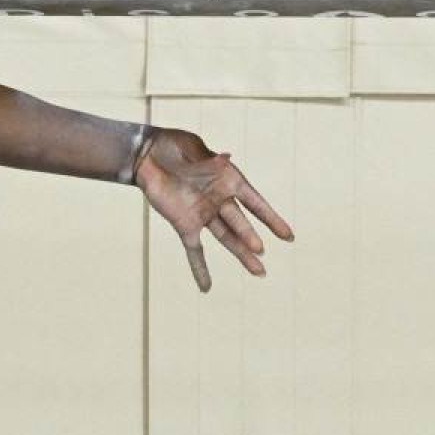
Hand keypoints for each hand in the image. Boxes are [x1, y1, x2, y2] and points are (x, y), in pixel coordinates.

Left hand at [132, 126, 294, 292]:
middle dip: (249, 237)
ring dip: (240, 254)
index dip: (271, 219)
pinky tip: (206, 288)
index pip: (254, 202)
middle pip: (240, 223)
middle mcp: (220, 200)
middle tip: (260, 251)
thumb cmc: (172, 146)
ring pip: (226, 238)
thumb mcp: (190, 149)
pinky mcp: (184, 225)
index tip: (288, 236)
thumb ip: (207, 159)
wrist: (146, 155)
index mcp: (227, 179)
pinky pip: (194, 250)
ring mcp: (203, 214)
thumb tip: (227, 157)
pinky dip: (200, 268)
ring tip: (259, 272)